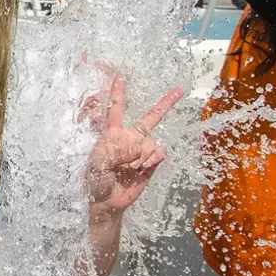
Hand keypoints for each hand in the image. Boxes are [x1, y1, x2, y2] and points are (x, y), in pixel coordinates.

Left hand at [85, 75, 183, 215]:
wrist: (108, 200)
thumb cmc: (96, 180)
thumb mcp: (97, 163)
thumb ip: (114, 151)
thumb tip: (137, 147)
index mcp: (112, 134)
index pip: (115, 108)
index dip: (118, 91)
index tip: (120, 75)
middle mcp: (130, 138)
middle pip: (150, 117)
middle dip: (165, 104)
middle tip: (179, 91)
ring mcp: (142, 149)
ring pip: (151, 142)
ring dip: (140, 156)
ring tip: (127, 168)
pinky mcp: (151, 161)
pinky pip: (159, 153)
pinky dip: (151, 160)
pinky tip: (141, 169)